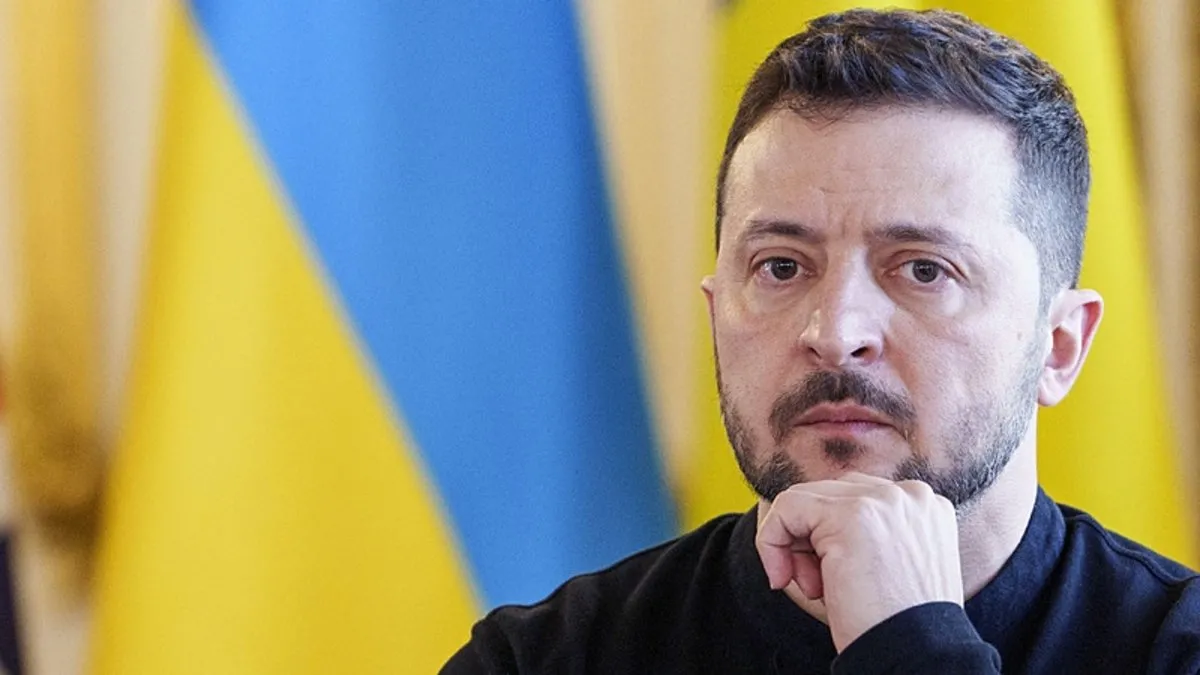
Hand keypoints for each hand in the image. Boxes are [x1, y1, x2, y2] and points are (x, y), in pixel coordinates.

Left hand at [755, 472, 963, 651]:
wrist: (914, 656)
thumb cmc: (896, 625)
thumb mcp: (889, 567)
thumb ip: (866, 534)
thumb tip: (809, 523)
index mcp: (925, 507)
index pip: (854, 499)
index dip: (828, 537)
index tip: (829, 579)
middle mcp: (909, 496)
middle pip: (829, 495)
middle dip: (809, 541)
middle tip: (815, 586)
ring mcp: (884, 501)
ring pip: (804, 499)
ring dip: (793, 546)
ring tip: (813, 588)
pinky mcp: (852, 515)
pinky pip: (787, 507)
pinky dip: (772, 541)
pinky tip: (782, 577)